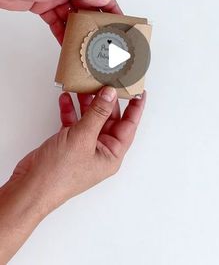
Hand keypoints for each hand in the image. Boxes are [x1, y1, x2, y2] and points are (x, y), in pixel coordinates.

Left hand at [0, 0, 121, 42]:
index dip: (109, 3)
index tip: (119, 17)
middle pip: (87, 2)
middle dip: (95, 18)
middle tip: (105, 33)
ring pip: (72, 14)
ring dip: (79, 27)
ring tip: (88, 40)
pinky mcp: (43, 5)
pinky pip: (57, 21)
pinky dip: (62, 31)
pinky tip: (67, 41)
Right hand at [0, 87, 145, 261]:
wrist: (30, 187)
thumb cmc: (58, 174)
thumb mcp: (83, 138)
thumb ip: (98, 113)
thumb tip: (110, 94)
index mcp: (111, 154)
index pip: (129, 126)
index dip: (135, 108)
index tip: (138, 91)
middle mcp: (100, 150)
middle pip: (108, 119)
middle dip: (105, 101)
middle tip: (105, 82)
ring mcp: (83, 146)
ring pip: (90, 118)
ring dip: (86, 103)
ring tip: (84, 86)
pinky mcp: (68, 143)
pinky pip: (73, 122)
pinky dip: (70, 110)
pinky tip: (65, 99)